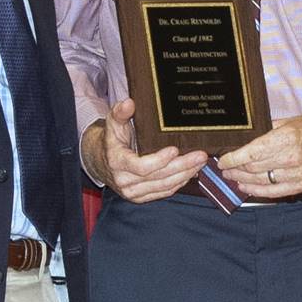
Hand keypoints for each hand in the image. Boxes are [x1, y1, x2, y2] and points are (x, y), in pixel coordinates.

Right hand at [81, 98, 207, 203]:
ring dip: (185, 175)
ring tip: (200, 162)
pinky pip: (163, 192)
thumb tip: (129, 103)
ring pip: (164, 186)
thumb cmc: (112, 141)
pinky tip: (190, 173)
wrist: (101, 162)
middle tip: (200, 155)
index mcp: (117, 163)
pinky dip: (179, 183)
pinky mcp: (140, 198)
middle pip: (159, 177)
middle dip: (183, 166)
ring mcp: (133, 192)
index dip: (160, 160)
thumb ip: (119, 113)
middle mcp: (124, 181)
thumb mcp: (112, 124)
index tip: (175, 149)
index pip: (141, 167)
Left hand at [217, 111, 301, 197]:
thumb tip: (241, 140)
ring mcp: (297, 174)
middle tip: (224, 168)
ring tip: (232, 176)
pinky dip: (256, 191)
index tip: (222, 160)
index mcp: (286, 139)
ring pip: (260, 181)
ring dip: (242, 180)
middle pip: (253, 168)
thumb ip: (265, 132)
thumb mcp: (288, 122)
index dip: (233, 159)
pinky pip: (273, 192)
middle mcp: (291, 158)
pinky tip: (245, 187)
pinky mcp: (301, 185)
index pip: (252, 153)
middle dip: (235, 169)